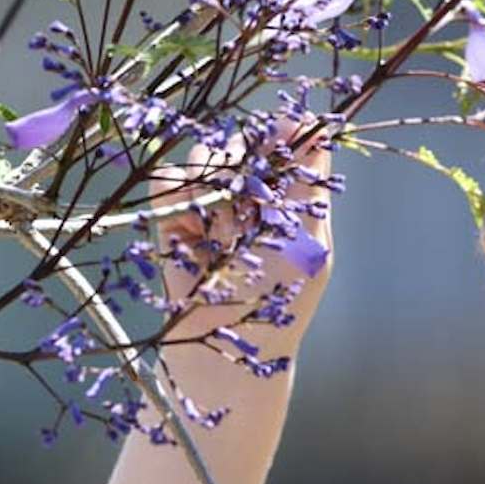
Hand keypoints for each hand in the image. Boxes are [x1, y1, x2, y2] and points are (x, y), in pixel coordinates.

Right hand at [148, 119, 333, 345]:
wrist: (225, 357)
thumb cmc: (281, 305)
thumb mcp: (309, 244)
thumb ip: (311, 185)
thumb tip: (318, 126)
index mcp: (293, 200)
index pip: (286, 143)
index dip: (279, 132)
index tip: (274, 134)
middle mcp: (253, 198)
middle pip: (242, 142)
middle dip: (243, 162)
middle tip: (246, 204)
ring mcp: (212, 207)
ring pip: (204, 156)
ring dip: (211, 183)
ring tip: (218, 230)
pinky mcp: (173, 220)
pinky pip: (166, 181)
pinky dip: (172, 191)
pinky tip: (187, 227)